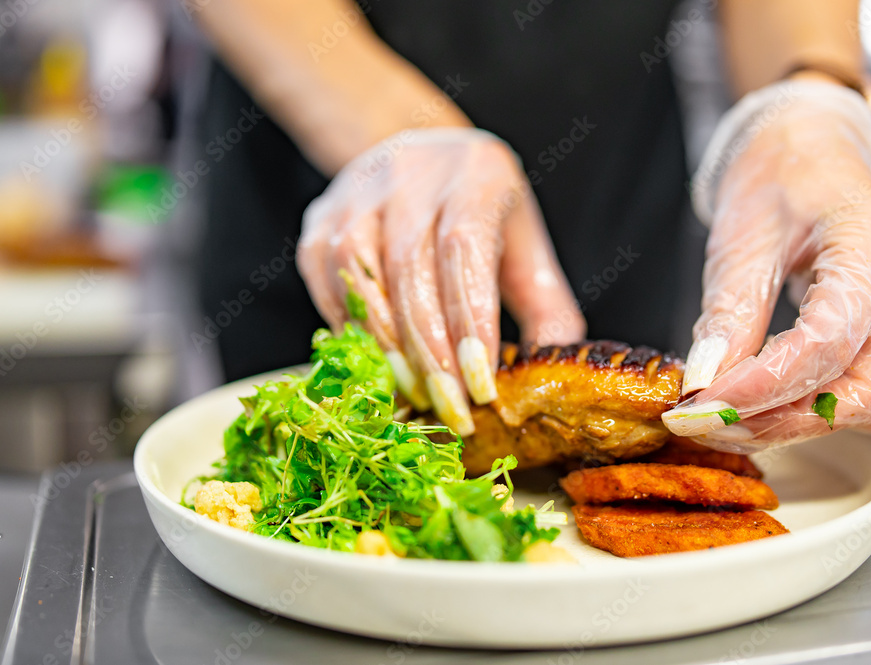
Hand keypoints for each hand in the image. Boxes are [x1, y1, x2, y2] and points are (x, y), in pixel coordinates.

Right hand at [298, 128, 584, 434]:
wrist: (419, 155)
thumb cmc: (480, 209)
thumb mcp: (524, 244)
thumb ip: (545, 304)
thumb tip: (549, 368)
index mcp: (476, 175)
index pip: (465, 249)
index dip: (470, 323)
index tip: (479, 386)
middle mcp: (411, 174)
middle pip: (410, 269)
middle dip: (429, 353)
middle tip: (449, 410)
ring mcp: (358, 194)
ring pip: (359, 273)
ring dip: (385, 344)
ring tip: (413, 392)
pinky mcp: (321, 219)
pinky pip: (326, 279)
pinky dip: (350, 328)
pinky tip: (376, 361)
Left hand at [663, 79, 870, 449]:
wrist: (816, 151)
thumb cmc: (782, 179)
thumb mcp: (741, 236)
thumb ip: (728, 311)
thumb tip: (706, 381)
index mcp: (869, 247)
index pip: (828, 341)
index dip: (764, 385)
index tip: (704, 402)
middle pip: (869, 391)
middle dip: (783, 419)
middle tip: (710, 419)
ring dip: (815, 425)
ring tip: (743, 416)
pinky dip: (840, 416)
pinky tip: (784, 405)